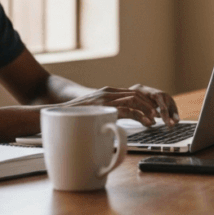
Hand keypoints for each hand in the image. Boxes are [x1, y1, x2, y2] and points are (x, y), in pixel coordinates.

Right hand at [59, 85, 179, 126]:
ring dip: (148, 109)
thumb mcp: (91, 111)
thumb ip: (103, 112)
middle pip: (137, 94)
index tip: (153, 110)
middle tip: (159, 115)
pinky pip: (127, 109)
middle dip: (150, 104)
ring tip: (155, 119)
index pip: (132, 93)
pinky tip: (147, 122)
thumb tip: (112, 123)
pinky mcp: (104, 106)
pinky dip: (140, 115)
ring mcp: (106, 98)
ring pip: (135, 100)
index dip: (145, 101)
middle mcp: (108, 92)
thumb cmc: (72, 115)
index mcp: (106, 92)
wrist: (54, 112)